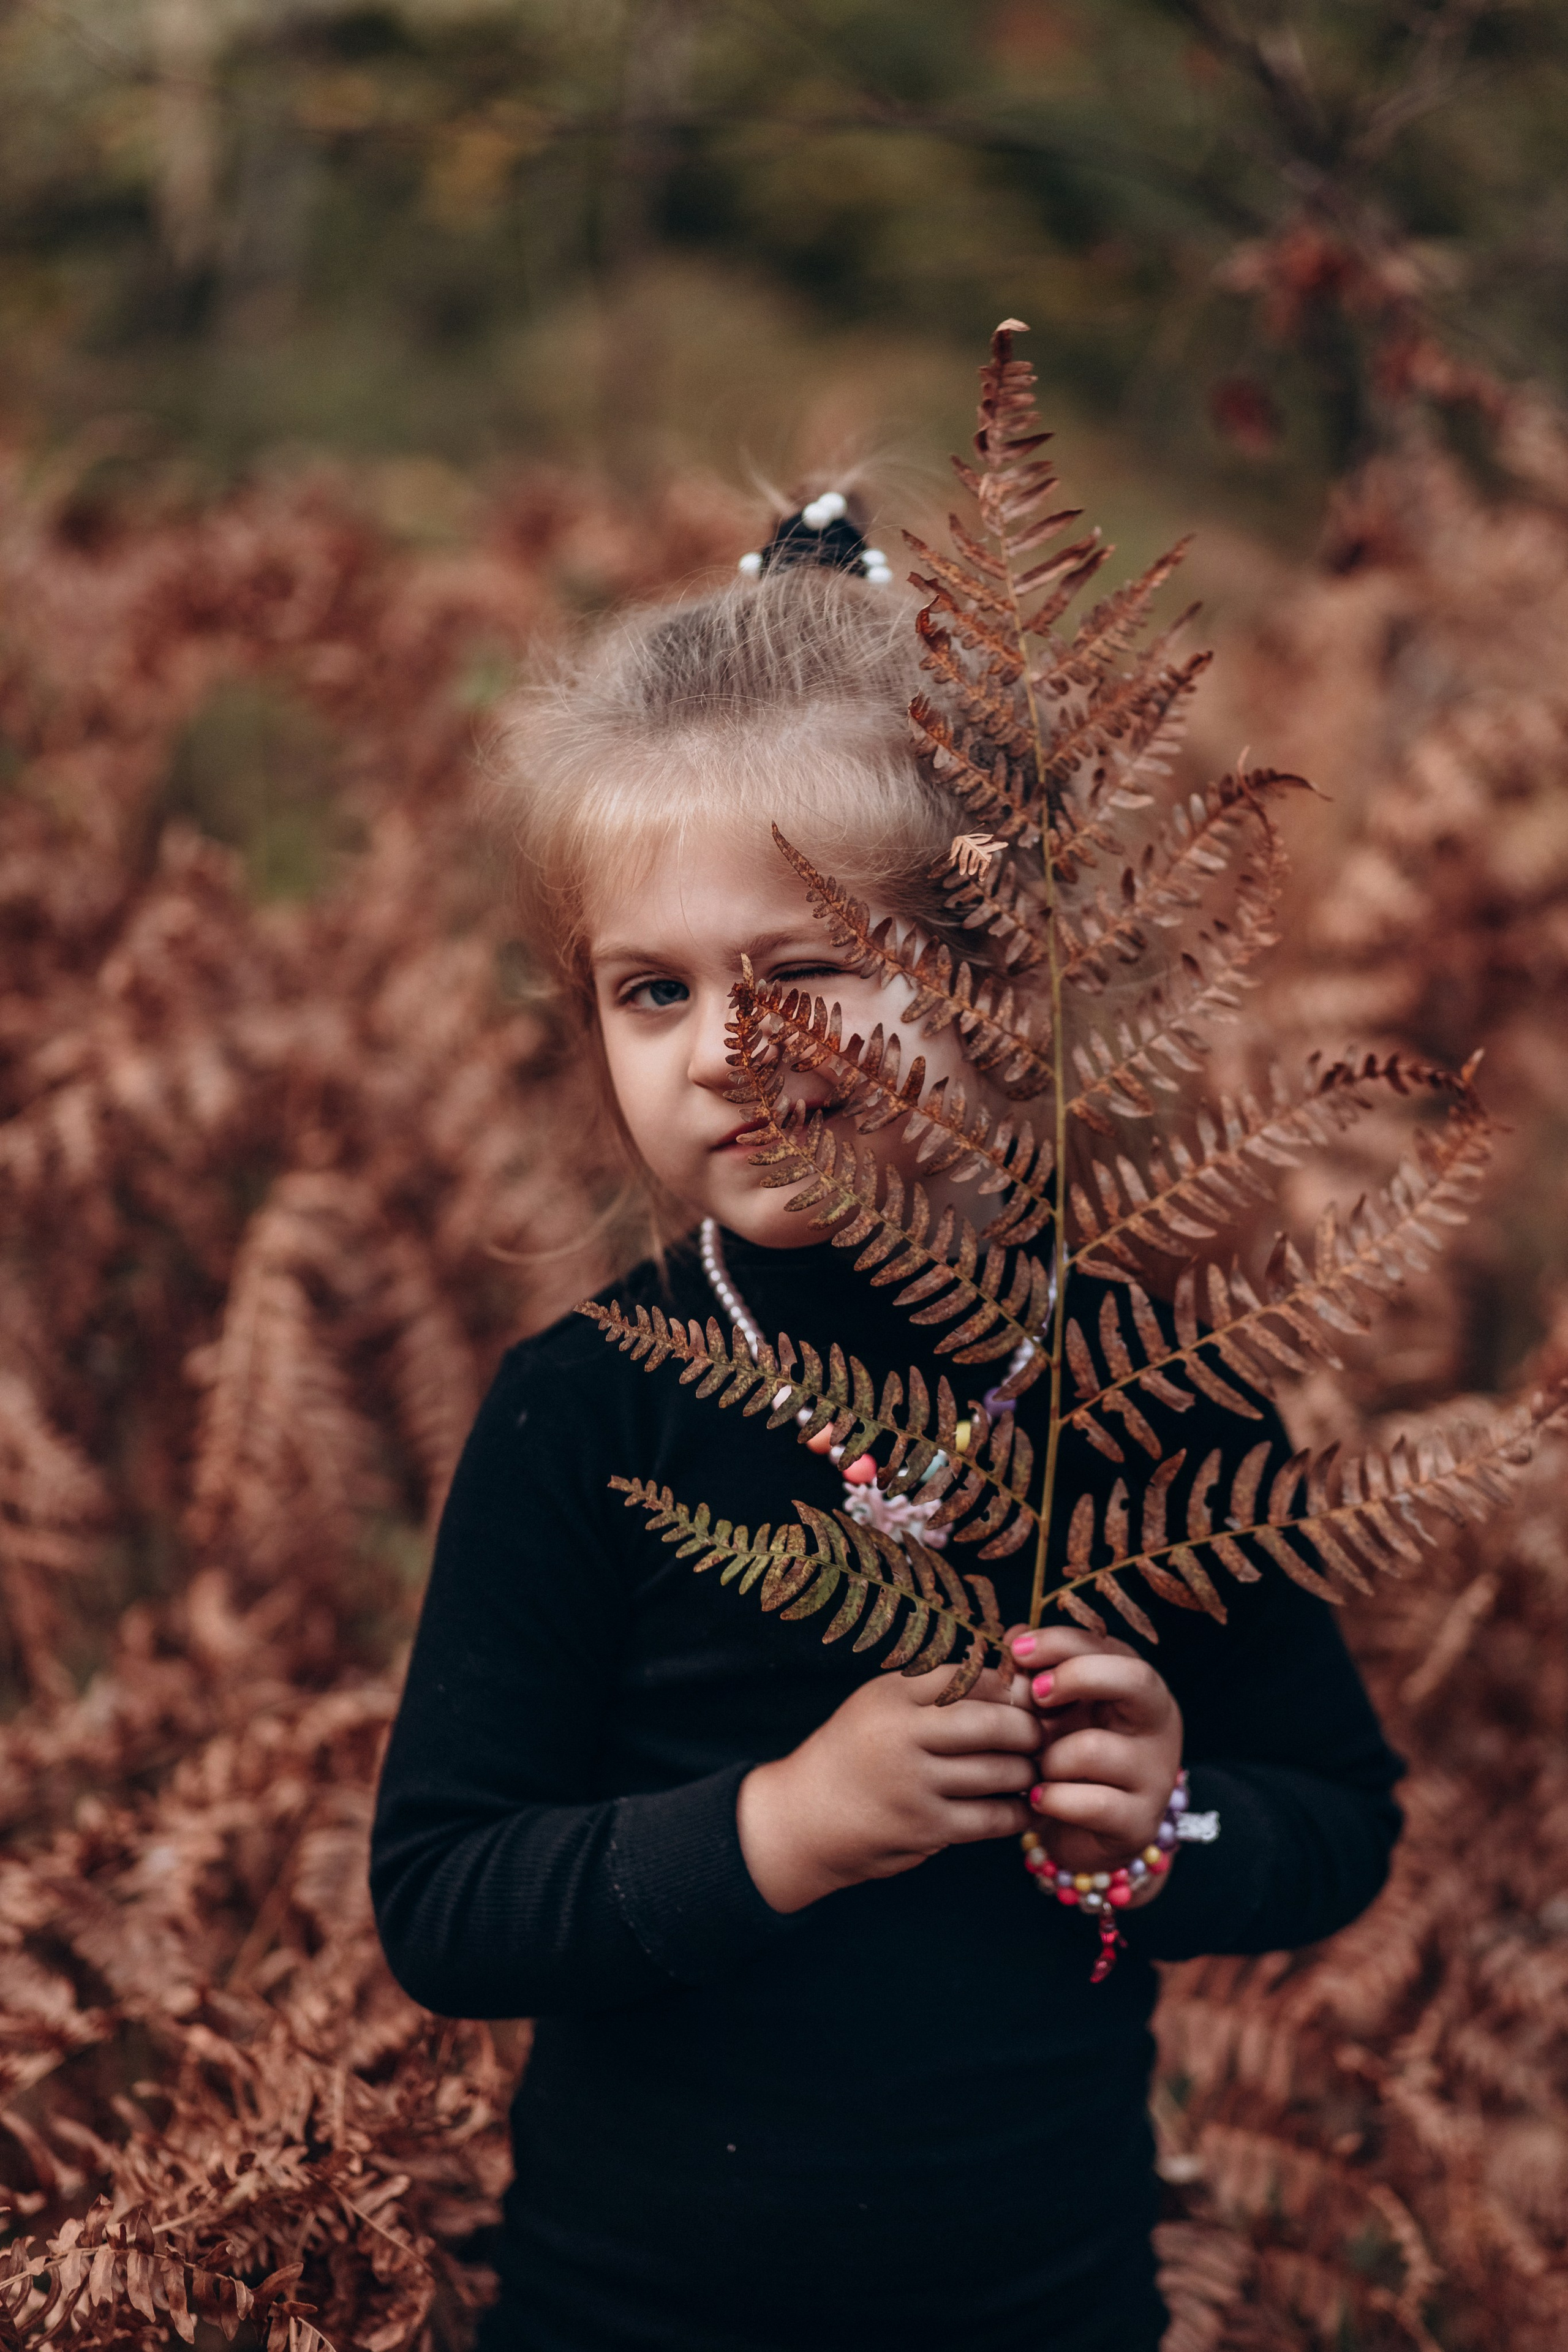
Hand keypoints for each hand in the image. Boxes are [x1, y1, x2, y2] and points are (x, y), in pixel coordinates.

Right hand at [736, 1658, 1037, 1913]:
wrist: (804, 1818)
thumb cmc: (858, 1751)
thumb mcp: (886, 1703)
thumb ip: (944, 1687)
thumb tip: (1020, 1674)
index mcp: (893, 1694)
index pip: (971, 1675)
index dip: (1009, 1685)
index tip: (1028, 1695)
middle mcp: (902, 1734)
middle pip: (993, 1723)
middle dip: (1029, 1728)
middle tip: (1041, 1733)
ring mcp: (914, 1784)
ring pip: (1000, 1772)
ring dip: (1028, 1770)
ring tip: (1034, 1767)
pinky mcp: (925, 1828)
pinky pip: (992, 1818)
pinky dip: (1018, 1811)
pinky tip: (1026, 1804)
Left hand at [1008, 1626, 1182, 1880]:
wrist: (1082, 1831)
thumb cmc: (1067, 1754)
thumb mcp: (1054, 1709)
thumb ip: (1036, 1671)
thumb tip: (1013, 1634)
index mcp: (1138, 1687)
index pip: (1109, 1647)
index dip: (1060, 1643)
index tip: (1017, 1650)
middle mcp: (1158, 1725)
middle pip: (1135, 1679)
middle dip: (1077, 1677)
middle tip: (1035, 1695)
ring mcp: (1155, 1775)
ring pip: (1093, 1748)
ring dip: (1049, 1759)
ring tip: (1038, 1769)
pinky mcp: (1140, 1822)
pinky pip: (1089, 1803)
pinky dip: (1053, 1799)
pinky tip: (1039, 1798)